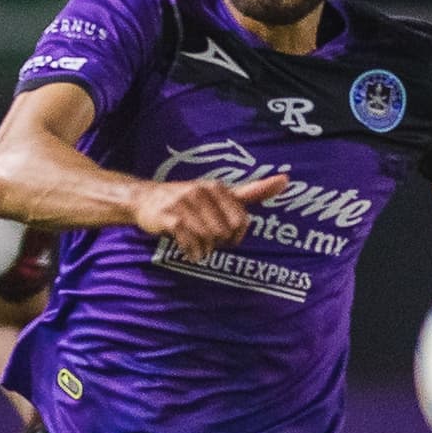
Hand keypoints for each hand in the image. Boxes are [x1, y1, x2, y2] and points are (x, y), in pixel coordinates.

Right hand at [133, 174, 289, 262]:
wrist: (144, 199)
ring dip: (204, 249)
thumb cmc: (188, 200)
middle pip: (225, 233)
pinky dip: (192, 252)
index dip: (235, 236)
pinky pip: (191, 242)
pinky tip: (188, 250)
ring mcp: (184, 204)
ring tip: (196, 243)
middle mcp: (202, 192)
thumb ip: (252, 191)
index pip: (241, 221)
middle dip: (218, 243)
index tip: (226, 236)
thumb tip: (286, 180)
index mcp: (217, 187)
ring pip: (208, 239)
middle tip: (207, 239)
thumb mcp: (220, 193)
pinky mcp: (170, 218)